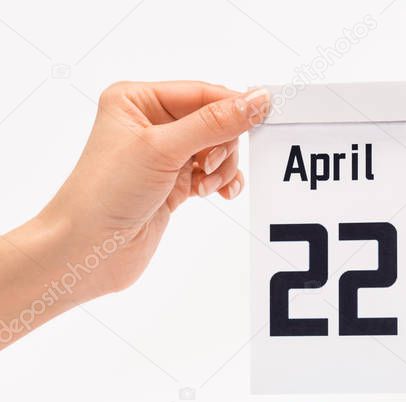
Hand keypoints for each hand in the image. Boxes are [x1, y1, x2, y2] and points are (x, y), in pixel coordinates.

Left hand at [0, 81, 271, 346]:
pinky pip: (213, 173)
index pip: (201, 92)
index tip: (262, 117)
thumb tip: (255, 101)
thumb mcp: (163, 149)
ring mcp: (163, 155)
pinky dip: (222, 182)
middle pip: (214, 121)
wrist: (89, 249)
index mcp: (137, 100)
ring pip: (217, 149)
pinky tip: (217, 193)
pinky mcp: (174, 182)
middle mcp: (150, 123)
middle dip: (222, 146)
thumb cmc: (105, 194)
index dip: (231, 106)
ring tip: (206, 185)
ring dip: (221, 168)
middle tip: (208, 168)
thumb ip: (214, 123)